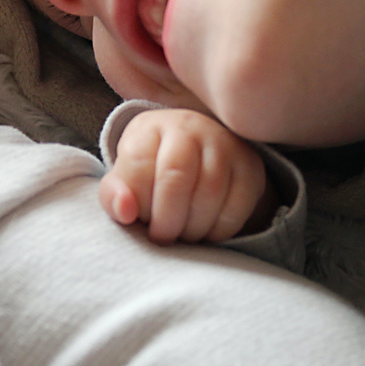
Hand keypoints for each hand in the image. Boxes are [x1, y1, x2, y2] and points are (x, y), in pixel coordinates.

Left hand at [101, 108, 275, 243]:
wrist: (197, 159)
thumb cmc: (153, 174)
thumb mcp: (126, 179)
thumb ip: (114, 195)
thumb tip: (124, 211)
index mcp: (151, 127)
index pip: (139, 165)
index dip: (136, 203)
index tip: (137, 223)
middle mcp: (189, 127)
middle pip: (176, 177)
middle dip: (166, 220)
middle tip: (162, 238)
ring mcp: (224, 143)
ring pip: (210, 192)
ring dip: (193, 227)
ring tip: (183, 235)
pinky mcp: (250, 166)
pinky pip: (238, 204)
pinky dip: (220, 229)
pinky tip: (206, 233)